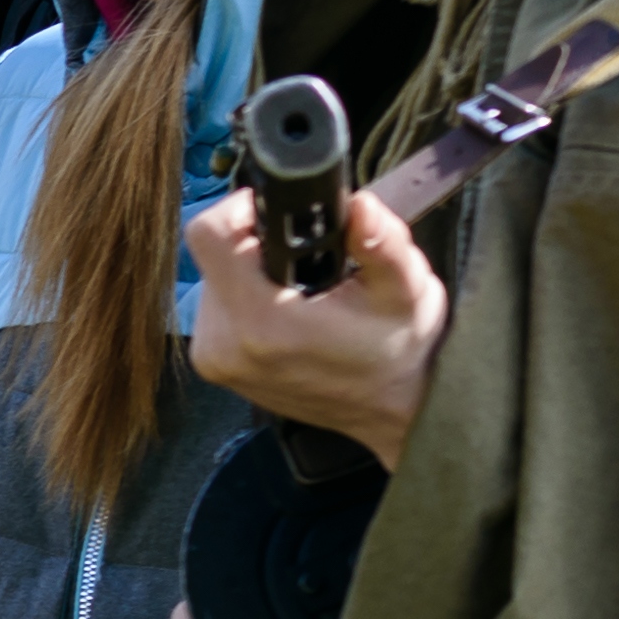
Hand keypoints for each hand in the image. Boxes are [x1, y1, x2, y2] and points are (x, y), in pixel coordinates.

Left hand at [185, 184, 448, 469]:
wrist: (393, 414)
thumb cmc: (401, 349)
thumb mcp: (408, 291)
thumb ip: (382, 244)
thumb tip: (358, 204)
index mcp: (263, 322)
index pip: (210, 235)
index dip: (242, 209)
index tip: (281, 212)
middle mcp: (223, 343)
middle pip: (212, 255)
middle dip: (256, 242)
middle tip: (304, 252)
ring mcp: (212, 358)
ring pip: (213, 280)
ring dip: (252, 271)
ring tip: (301, 286)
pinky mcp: (211, 365)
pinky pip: (216, 308)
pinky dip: (246, 297)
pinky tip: (287, 308)